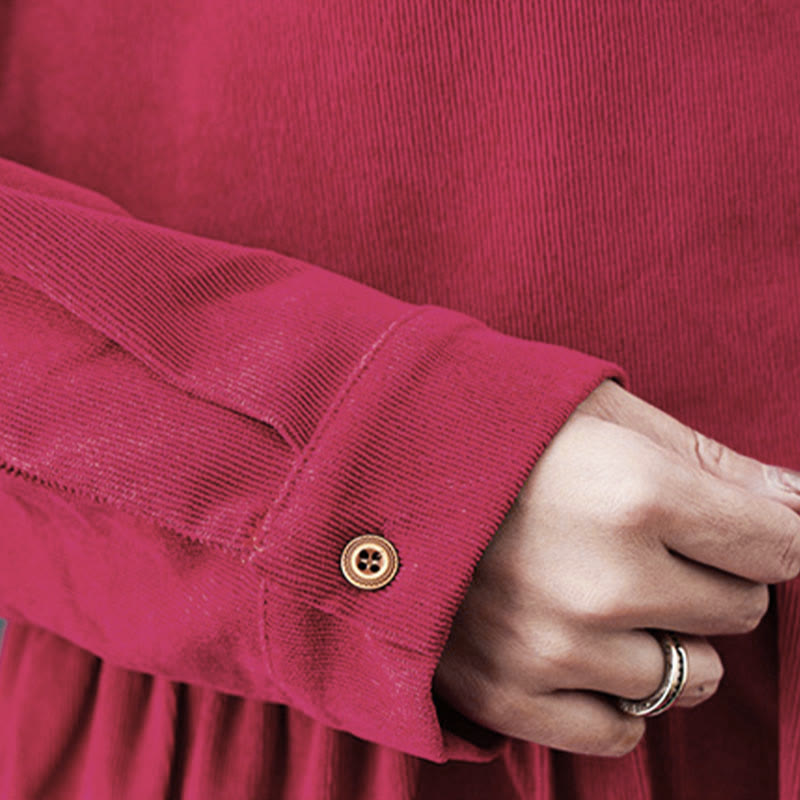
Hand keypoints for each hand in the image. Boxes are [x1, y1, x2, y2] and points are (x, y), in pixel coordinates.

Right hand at [434, 380, 799, 755]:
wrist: (377, 464)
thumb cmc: (499, 428)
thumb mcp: (602, 412)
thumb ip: (710, 460)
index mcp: (635, 492)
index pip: (778, 543)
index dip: (764, 529)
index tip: (735, 524)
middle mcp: (600, 582)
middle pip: (739, 612)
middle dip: (709, 577)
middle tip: (644, 543)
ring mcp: (552, 649)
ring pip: (688, 678)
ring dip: (664, 637)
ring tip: (600, 589)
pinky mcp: (508, 694)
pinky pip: (618, 732)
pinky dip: (614, 695)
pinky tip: (580, 644)